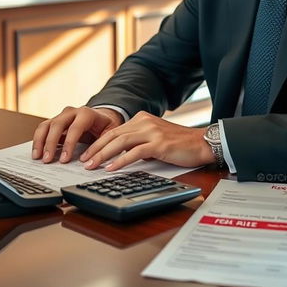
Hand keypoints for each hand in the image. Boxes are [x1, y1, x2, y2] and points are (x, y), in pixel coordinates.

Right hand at [31, 106, 123, 163]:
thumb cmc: (105, 126)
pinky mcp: (55, 122)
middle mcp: (72, 112)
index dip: (69, 144)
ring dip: (40, 141)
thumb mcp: (109, 133)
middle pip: (57, 124)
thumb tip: (92, 161)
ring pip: (46, 125)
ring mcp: (62, 116)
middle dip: (50, 143)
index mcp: (87, 113)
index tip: (64, 159)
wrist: (102, 116)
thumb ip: (102, 144)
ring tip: (37, 157)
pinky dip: (38, 140)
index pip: (75, 127)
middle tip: (47, 160)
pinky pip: (43, 129)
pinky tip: (37, 153)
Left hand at [79, 111, 214, 170]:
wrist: (202, 143)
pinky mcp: (159, 144)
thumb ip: (139, 141)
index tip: (87, 154)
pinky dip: (120, 161)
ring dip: (103, 154)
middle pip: (113, 134)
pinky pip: (135, 152)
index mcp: (142, 118)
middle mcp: (145, 122)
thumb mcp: (155, 138)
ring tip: (92, 166)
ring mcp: (152, 131)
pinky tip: (111, 168)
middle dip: (95, 149)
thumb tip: (120, 154)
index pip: (114, 130)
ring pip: (120, 142)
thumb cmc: (180, 144)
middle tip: (84, 161)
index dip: (98, 142)